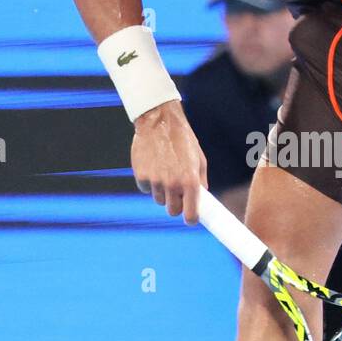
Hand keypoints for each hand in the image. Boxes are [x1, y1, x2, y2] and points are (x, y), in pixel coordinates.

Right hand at [131, 100, 207, 222]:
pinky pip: (146, 188)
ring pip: (159, 200)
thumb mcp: (199, 159)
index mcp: (190, 181)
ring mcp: (155, 181)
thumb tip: (201, 199)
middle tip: (177, 193)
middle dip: (176, 205)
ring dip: (163, 192)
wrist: (159, 121)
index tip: (191, 219)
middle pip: (173, 211)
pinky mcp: (141, 176)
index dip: (191, 219)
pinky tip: (153, 166)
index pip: (191, 214)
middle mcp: (173, 184)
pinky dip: (150, 182)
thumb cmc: (183, 140)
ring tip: (165, 171)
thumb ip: (200, 181)